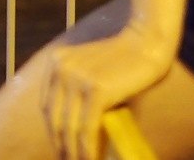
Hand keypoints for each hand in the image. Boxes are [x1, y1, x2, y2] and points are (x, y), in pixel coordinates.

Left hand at [41, 23, 172, 159]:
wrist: (146, 44)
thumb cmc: (125, 62)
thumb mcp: (92, 73)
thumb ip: (80, 94)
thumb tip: (79, 131)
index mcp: (55, 63)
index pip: (47, 105)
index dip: (53, 130)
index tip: (60, 147)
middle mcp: (60, 69)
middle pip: (54, 117)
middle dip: (60, 144)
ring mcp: (76, 78)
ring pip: (69, 125)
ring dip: (73, 151)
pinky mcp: (95, 89)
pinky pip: (87, 126)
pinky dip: (88, 147)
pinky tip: (91, 159)